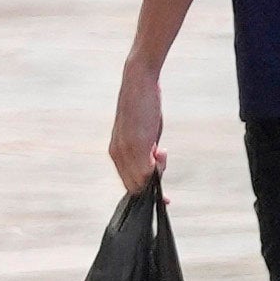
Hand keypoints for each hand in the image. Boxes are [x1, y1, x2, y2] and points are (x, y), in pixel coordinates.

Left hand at [104, 65, 162, 192]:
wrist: (137, 82)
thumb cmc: (142, 108)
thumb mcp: (142, 135)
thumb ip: (145, 153)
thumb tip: (154, 170)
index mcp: (116, 152)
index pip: (128, 183)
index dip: (145, 193)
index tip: (163, 198)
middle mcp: (117, 153)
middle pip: (135, 186)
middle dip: (153, 183)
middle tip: (161, 157)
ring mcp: (125, 150)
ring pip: (142, 180)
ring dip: (157, 171)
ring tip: (161, 151)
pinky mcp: (136, 143)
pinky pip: (147, 170)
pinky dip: (158, 166)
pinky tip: (161, 150)